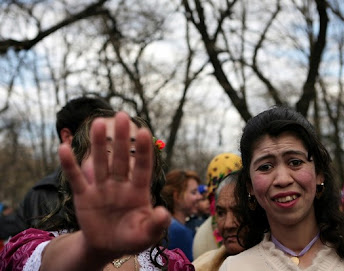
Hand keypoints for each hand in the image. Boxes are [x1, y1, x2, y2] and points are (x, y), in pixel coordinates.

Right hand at [58, 112, 170, 258]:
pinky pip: (76, 178)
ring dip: (98, 145)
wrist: (106, 246)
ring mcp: (101, 188)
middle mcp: (120, 184)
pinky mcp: (83, 195)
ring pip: (100, 162)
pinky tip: (63, 148)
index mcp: (138, 191)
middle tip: (122, 116)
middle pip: (121, 159)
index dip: (144, 151)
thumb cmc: (131, 238)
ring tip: (98, 123)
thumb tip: (163, 213)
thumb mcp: (146, 235)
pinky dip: (69, 164)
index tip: (144, 132)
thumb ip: (156, 225)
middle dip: (122, 140)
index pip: (143, 168)